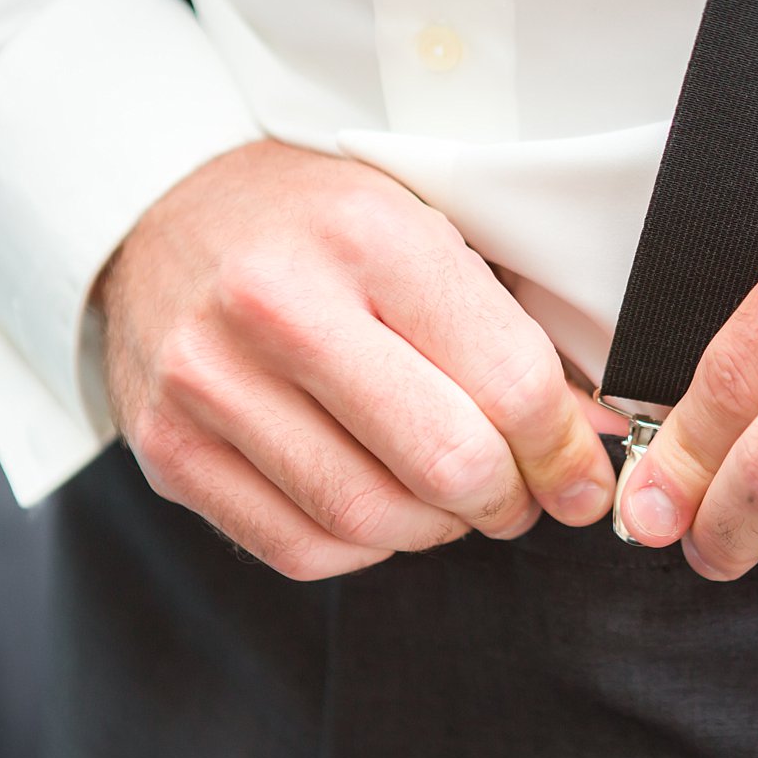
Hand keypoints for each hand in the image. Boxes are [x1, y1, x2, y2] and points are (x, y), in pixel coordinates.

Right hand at [98, 139, 614, 579]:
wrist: (165, 207)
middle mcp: (277, 305)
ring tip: (451, 497)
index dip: (567, 452)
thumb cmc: (317, 223)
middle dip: (509, 500)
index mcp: (368, 236)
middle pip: (447, 464)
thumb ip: (512, 333)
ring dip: (439, 529)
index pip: (509, 384)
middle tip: (521, 495)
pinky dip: (364, 546)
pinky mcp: (167, 447)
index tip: (582, 478)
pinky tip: (377, 501)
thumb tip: (592, 442)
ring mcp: (208, 382)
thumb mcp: (426, 231)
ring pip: (372, 520)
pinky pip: (300, 549)